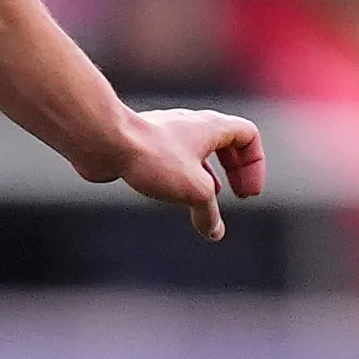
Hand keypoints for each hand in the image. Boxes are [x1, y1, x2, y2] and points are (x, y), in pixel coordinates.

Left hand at [87, 106, 266, 240]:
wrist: (103, 141)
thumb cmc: (152, 157)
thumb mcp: (193, 190)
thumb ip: (209, 212)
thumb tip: (214, 233)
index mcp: (211, 127)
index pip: (248, 135)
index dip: (255, 165)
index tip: (247, 194)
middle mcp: (190, 125)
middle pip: (226, 142)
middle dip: (236, 169)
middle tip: (240, 196)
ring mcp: (165, 134)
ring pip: (195, 152)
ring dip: (207, 175)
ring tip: (206, 198)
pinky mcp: (143, 145)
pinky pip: (170, 159)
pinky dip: (180, 177)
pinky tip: (173, 195)